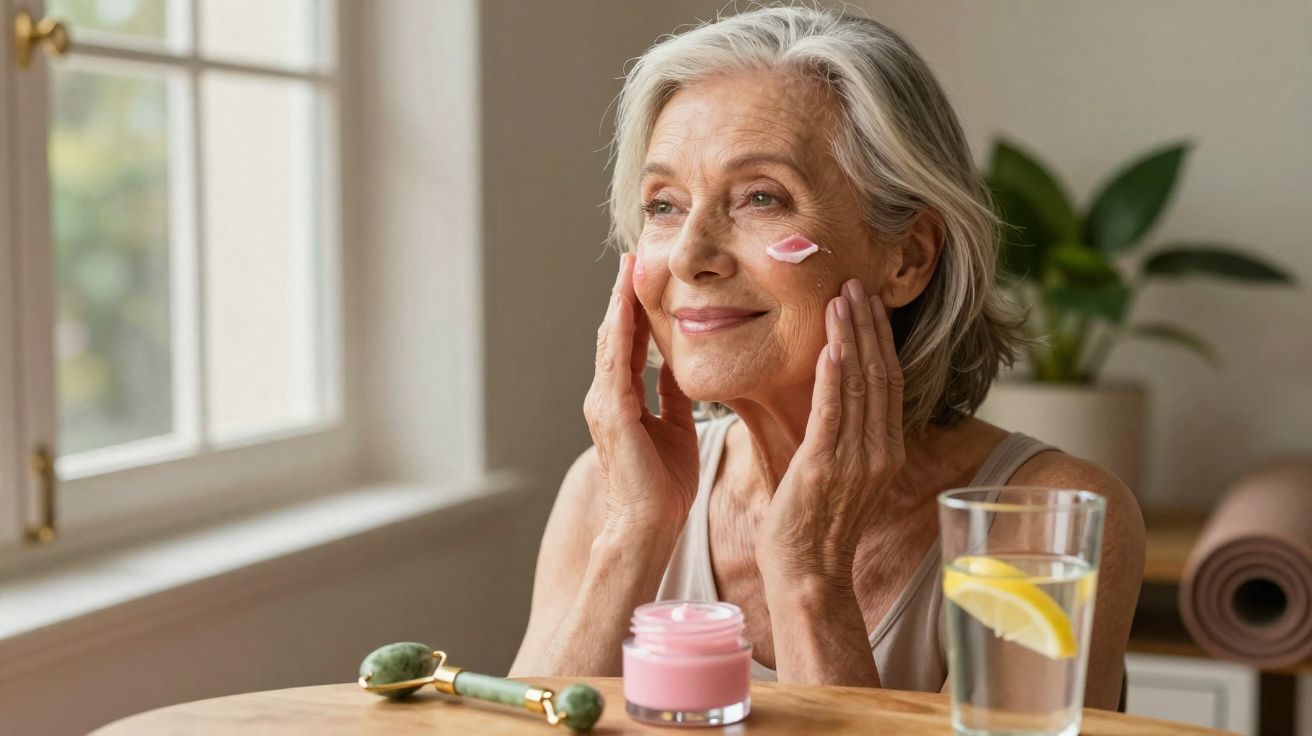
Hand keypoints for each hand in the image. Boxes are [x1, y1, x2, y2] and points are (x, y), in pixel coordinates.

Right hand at [584, 252, 699, 538]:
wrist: (649, 524)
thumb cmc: (664, 487)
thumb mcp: (675, 429)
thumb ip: (671, 398)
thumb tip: (676, 370)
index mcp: (622, 402)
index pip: (628, 347)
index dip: (635, 312)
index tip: (642, 280)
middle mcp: (607, 397)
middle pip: (614, 336)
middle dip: (622, 298)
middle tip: (631, 260)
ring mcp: (605, 403)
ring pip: (612, 341)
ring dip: (619, 304)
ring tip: (628, 269)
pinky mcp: (612, 411)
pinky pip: (617, 360)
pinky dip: (621, 329)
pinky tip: (626, 304)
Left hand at [757, 278, 905, 589]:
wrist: (808, 574)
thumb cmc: (814, 527)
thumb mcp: (839, 475)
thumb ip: (842, 437)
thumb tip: (832, 399)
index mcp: (884, 451)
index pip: (888, 382)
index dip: (879, 339)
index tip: (868, 304)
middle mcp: (878, 452)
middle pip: (880, 374)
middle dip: (867, 326)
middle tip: (855, 284)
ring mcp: (855, 460)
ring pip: (859, 385)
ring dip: (850, 338)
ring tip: (841, 299)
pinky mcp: (825, 467)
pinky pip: (834, 413)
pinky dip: (834, 377)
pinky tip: (832, 347)